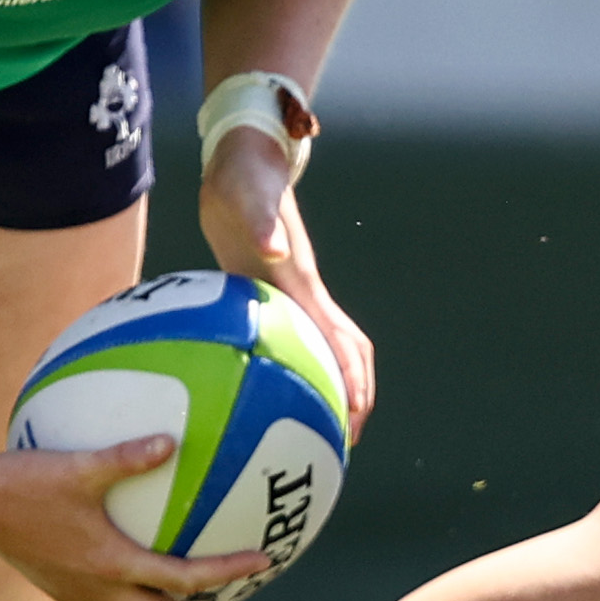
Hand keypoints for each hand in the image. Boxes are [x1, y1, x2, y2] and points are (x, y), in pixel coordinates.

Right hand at [0, 436, 269, 600]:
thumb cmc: (23, 480)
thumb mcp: (79, 465)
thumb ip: (128, 454)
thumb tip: (173, 440)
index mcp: (111, 564)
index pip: (181, 579)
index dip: (226, 573)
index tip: (263, 562)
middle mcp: (99, 590)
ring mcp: (79, 597)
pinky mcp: (61, 592)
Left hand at [200, 126, 377, 428]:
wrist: (245, 159)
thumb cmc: (245, 178)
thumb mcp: (247, 197)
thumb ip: (264, 222)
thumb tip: (274, 248)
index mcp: (303, 284)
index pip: (340, 341)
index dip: (351, 380)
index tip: (354, 418)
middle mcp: (304, 293)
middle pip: (346, 353)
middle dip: (354, 397)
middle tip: (344, 441)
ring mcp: (289, 293)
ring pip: (322, 348)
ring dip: (328, 386)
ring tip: (314, 429)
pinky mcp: (267, 291)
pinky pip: (285, 338)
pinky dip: (285, 365)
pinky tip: (257, 386)